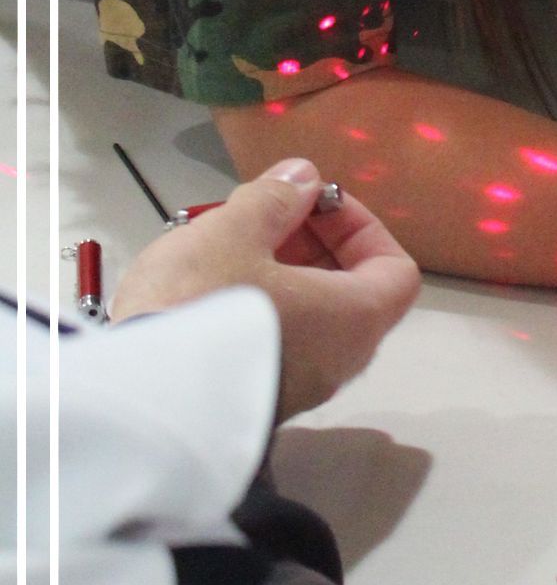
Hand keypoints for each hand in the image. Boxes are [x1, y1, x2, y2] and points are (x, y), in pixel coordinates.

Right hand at [111, 158, 421, 420]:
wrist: (132, 406)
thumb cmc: (197, 307)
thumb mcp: (233, 231)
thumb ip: (275, 199)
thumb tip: (303, 178)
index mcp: (353, 320)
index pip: (395, 271)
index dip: (362, 226)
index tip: (310, 203)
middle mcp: (337, 363)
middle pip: (351, 293)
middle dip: (311, 244)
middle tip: (261, 217)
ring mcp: (296, 391)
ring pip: (307, 320)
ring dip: (277, 275)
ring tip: (223, 246)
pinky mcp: (253, 406)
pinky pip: (274, 346)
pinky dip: (256, 310)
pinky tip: (206, 289)